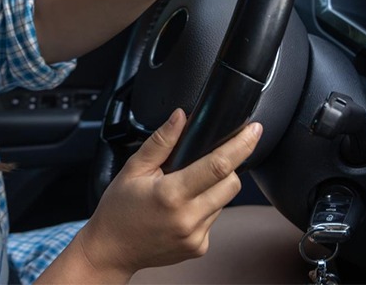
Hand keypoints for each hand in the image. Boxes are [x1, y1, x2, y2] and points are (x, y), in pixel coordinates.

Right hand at [75, 110, 262, 278]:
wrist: (112, 250)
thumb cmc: (119, 208)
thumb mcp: (133, 168)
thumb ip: (161, 141)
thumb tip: (180, 116)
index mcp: (171, 194)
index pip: (218, 166)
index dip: (240, 145)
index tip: (254, 130)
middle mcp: (188, 219)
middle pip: (231, 184)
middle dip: (226, 167)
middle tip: (201, 163)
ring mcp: (196, 237)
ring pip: (224, 201)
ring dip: (211, 189)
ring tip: (182, 190)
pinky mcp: (199, 248)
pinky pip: (214, 219)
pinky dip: (204, 208)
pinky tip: (180, 209)